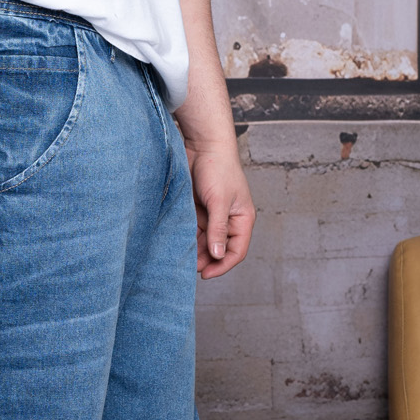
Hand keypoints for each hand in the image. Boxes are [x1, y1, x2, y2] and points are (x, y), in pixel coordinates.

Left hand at [186, 139, 254, 277]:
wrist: (202, 145)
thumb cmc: (218, 169)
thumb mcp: (219, 201)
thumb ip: (218, 229)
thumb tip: (218, 255)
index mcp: (242, 219)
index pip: (237, 251)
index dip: (223, 265)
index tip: (206, 274)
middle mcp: (229, 220)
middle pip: (219, 249)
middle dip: (206, 260)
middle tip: (189, 268)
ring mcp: (213, 215)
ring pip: (205, 241)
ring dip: (195, 250)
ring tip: (181, 257)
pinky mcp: (198, 209)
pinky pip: (194, 230)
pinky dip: (187, 238)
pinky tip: (177, 244)